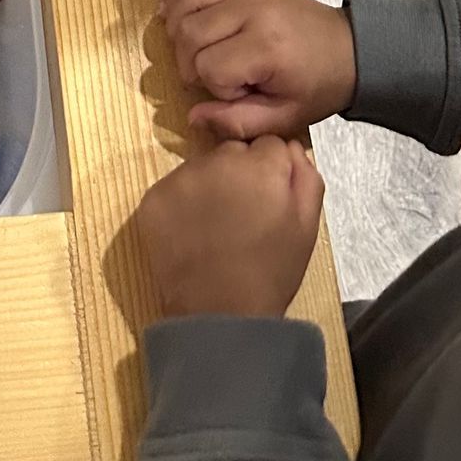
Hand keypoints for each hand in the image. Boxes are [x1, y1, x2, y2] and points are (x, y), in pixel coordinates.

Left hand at [136, 136, 324, 321]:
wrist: (220, 316)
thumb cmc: (270, 273)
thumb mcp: (307, 226)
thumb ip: (305, 175)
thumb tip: (289, 146)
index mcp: (260, 165)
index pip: (267, 144)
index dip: (271, 172)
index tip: (267, 199)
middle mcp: (217, 161)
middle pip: (232, 152)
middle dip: (240, 174)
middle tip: (243, 215)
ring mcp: (180, 178)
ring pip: (201, 167)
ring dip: (210, 186)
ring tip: (216, 228)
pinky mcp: (153, 198)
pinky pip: (172, 187)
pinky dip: (182, 204)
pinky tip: (193, 233)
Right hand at [160, 0, 357, 137]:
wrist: (346, 48)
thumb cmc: (315, 86)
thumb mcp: (284, 118)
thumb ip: (238, 122)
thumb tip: (192, 116)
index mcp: (266, 46)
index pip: (208, 67)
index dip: (215, 88)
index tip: (239, 92)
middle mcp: (253, 7)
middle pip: (189, 30)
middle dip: (189, 61)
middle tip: (209, 74)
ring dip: (177, 23)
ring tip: (187, 44)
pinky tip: (174, 6)